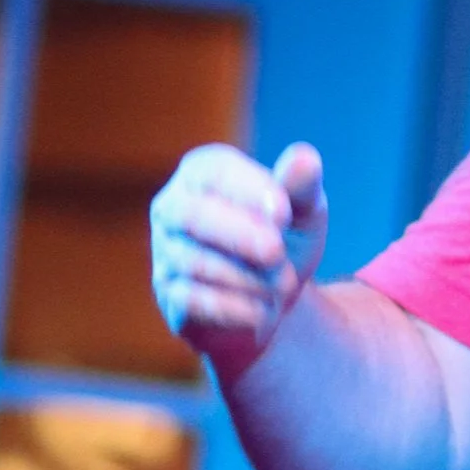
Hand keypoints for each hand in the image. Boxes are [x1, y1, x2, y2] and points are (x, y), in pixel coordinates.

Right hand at [149, 140, 327, 367]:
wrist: (269, 300)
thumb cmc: (284, 241)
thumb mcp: (303, 212)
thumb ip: (301, 187)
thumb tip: (304, 159)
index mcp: (202, 173)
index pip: (215, 172)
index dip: (249, 190)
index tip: (283, 213)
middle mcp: (173, 208)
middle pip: (192, 216)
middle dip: (239, 235)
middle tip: (277, 253)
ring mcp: (166, 253)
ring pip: (197, 263)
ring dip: (249, 277)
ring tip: (284, 284)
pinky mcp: (170, 296)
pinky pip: (194, 302)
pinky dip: (237, 308)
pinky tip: (265, 310)